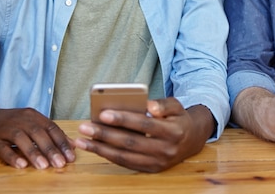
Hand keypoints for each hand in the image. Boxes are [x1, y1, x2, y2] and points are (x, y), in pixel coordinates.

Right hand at [0, 104, 75, 168]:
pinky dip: (12, 157)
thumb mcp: (31, 123)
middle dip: (51, 149)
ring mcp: (5, 129)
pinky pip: (2, 148)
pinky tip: (21, 165)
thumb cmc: (11, 123)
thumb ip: (50, 133)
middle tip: (61, 163)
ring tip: (44, 166)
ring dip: (34, 153)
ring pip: (21, 139)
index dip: (62, 141)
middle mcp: (20, 120)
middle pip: (38, 133)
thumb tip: (71, 145)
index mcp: (32, 116)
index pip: (51, 127)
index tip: (71, 156)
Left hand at [75, 97, 214, 171]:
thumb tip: (149, 106)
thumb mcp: (176, 106)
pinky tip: (95, 148)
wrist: (192, 140)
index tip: (103, 114)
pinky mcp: (151, 169)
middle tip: (84, 127)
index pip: (144, 125)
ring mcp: (158, 162)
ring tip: (82, 140)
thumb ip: (163, 104)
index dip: (123, 120)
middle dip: (104, 135)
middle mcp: (165, 150)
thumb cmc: (179, 119)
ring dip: (100, 149)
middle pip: (130, 142)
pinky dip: (108, 156)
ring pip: (125, 157)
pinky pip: (126, 164)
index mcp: (173, 131)